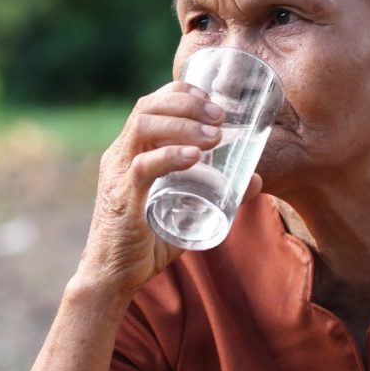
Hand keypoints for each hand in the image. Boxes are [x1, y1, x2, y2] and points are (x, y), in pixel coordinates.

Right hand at [77, 81, 261, 298]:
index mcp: (131, 151)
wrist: (112, 277)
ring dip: (182, 124)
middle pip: (147, 107)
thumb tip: (257, 180)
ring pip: (143, 127)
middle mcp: (120, 155)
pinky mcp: (122, 198)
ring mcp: (118, 174)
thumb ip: (218, 194)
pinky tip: (195, 157)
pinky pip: (142, 167)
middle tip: (221, 115)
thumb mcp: (186, 211)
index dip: (181, 93)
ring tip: (214, 134)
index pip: (150, 104)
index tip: (212, 99)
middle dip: (188, 103)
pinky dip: (170, 156)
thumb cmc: (147, 242)